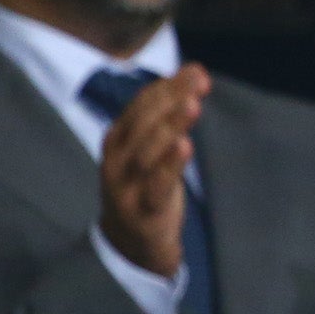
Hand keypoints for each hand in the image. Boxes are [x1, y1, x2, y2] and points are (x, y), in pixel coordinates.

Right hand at [97, 65, 208, 277]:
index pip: (140, 105)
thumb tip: (195, 71)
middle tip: (197, 84)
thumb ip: (169, 112)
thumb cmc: (145, 183)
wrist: (129, 242)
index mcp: (118, 139)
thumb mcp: (151, 146)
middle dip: (170, 100)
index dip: (167, 86)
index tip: (197, 72)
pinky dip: (170, 164)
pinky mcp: (142, 210)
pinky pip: (155, 185)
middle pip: (142, 123)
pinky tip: (186, 145)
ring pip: (147, 151)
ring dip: (170, 126)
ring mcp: (126, 186)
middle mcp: (117, 159)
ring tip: (192, 106)